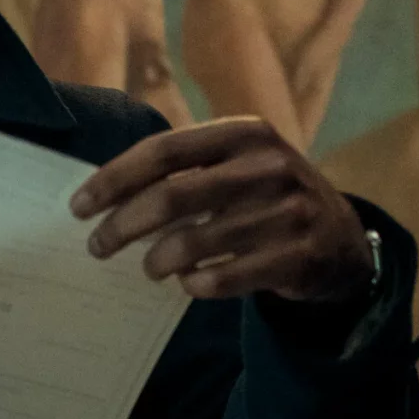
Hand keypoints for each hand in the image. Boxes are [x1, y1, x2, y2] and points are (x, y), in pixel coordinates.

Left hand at [71, 115, 370, 303]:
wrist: (340, 238)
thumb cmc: (266, 197)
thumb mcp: (237, 163)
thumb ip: (183, 170)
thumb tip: (102, 196)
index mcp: (245, 133)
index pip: (163, 151)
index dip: (114, 179)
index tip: (78, 207)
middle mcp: (269, 166)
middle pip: (170, 197)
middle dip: (121, 226)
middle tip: (97, 246)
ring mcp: (288, 212)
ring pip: (191, 243)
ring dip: (157, 262)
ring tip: (150, 268)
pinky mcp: (298, 257)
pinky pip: (221, 279)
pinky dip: (194, 285)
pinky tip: (190, 283)